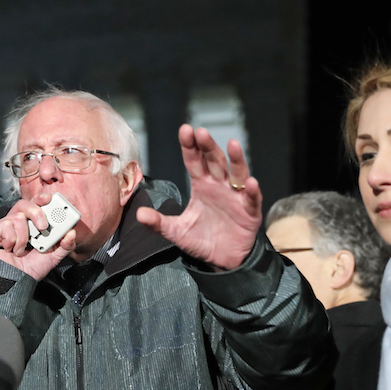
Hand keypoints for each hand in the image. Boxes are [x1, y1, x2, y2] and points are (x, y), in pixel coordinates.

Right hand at [0, 193, 75, 280]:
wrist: (13, 282)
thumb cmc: (29, 269)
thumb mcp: (52, 257)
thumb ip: (64, 245)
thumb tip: (71, 232)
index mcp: (31, 225)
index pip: (36, 205)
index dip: (42, 199)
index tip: (50, 199)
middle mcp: (17, 222)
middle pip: (25, 203)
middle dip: (37, 212)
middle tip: (43, 227)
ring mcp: (4, 225)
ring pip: (18, 216)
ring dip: (24, 237)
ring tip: (22, 250)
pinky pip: (6, 226)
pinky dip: (12, 241)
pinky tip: (10, 250)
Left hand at [137, 125, 260, 269]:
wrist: (223, 260)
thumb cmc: (201, 239)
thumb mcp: (176, 232)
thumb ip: (158, 223)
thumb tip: (139, 215)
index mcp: (202, 185)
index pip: (194, 162)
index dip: (190, 146)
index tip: (185, 130)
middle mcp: (219, 186)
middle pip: (214, 161)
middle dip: (208, 146)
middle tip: (201, 132)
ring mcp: (236, 197)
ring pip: (237, 174)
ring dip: (235, 160)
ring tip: (233, 145)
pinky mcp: (249, 212)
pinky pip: (251, 199)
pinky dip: (251, 191)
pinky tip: (249, 182)